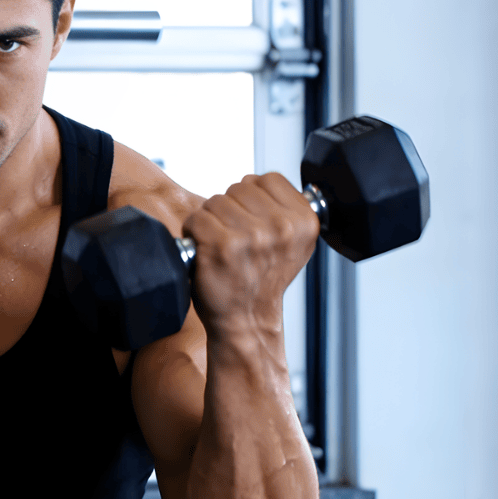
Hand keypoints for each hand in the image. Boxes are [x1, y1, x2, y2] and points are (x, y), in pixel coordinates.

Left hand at [184, 172, 320, 338]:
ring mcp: (251, 235)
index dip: (252, 197)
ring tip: (221, 246)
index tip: (251, 221)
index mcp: (304, 221)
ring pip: (215, 201)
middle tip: (234, 239)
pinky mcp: (221, 245)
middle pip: (239, 188)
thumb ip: (286, 211)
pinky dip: (193, 233)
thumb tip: (260, 183)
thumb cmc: (263, 282)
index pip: (268, 179)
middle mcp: (281, 226)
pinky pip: (196, 218)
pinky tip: (205, 251)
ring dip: (211, 221)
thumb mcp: (295, 244)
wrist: (247, 320)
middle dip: (230, 209)